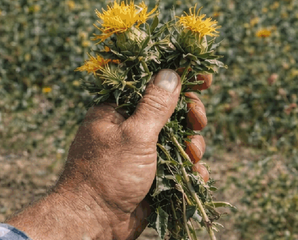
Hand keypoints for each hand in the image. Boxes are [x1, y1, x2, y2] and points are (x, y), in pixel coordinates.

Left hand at [10, 70, 211, 239]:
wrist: (92, 224)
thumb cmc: (106, 175)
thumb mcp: (134, 135)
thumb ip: (155, 105)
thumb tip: (170, 72)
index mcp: (117, 111)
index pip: (151, 84)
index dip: (178, 79)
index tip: (204, 78)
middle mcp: (129, 128)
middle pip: (170, 111)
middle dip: (189, 116)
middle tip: (199, 122)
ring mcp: (140, 153)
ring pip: (177, 139)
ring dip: (192, 146)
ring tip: (192, 157)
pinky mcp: (150, 175)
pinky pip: (176, 165)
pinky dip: (189, 169)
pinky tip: (196, 175)